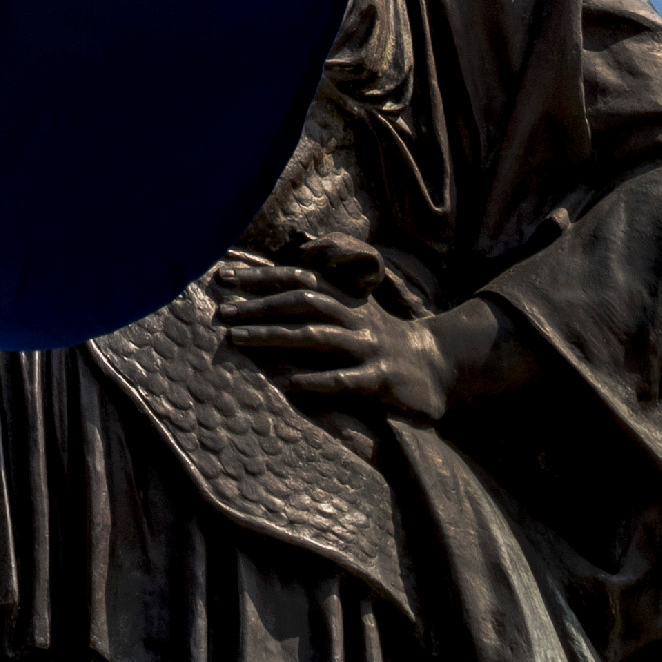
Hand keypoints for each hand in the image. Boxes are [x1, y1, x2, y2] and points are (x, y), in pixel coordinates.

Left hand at [211, 277, 461, 420]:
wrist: (437, 366)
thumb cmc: (384, 339)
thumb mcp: (356, 310)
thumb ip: (323, 296)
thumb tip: (275, 284)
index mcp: (348, 299)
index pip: (299, 279)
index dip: (262, 276)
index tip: (223, 278)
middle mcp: (355, 317)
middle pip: (302, 302)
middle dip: (259, 306)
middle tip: (223, 313)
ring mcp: (367, 348)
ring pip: (315, 337)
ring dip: (274, 336)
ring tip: (238, 341)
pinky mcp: (379, 380)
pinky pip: (341, 379)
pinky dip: (312, 380)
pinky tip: (285, 384)